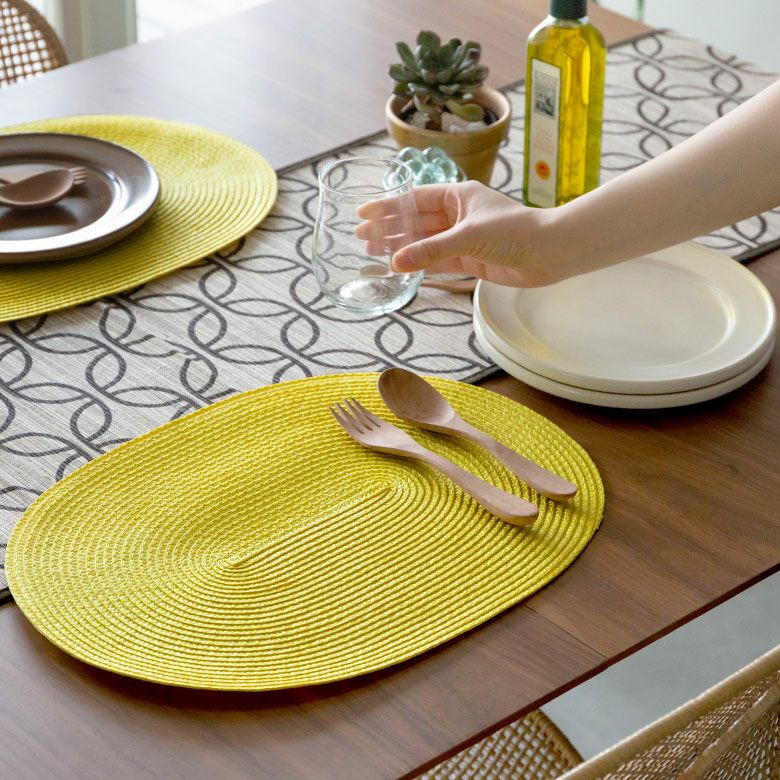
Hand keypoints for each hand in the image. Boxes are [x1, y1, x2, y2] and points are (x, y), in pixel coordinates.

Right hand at [355, 181, 571, 287]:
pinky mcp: (469, 259)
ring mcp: (462, 238)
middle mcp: (457, 214)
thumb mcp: (468, 236)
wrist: (548, 252)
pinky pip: (436, 261)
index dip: (388, 206)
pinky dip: (418, 264)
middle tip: (361, 238)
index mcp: (457, 195)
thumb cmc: (514, 231)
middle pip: (415, 221)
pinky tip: (399, 267)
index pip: (414, 199)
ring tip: (373, 254)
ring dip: (400, 248)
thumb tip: (396, 261)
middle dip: (389, 229)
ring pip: (423, 242)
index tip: (364, 213)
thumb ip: (430, 250)